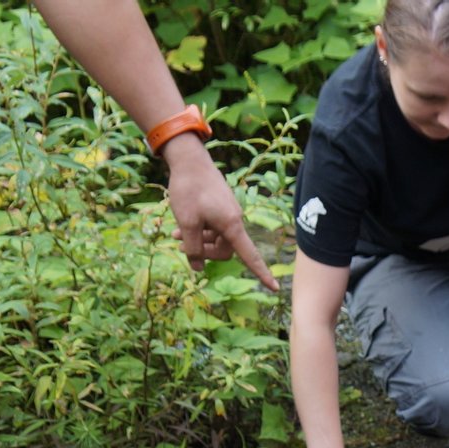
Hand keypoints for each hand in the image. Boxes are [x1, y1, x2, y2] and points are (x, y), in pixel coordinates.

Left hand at [162, 136, 277, 290]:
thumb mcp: (187, 223)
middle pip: (225, 249)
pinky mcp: (220, 207)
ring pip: (216, 238)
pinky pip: (213, 226)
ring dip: (197, 240)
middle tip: (180, 245)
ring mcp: (227, 213)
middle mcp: (234, 220)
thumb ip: (193, 248)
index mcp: (231, 225)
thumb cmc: (189, 190)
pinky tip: (182, 224)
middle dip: (204, 251)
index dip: (261, 273)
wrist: (189, 160)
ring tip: (174, 235)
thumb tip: (198, 268)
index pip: (249, 256)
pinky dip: (199, 229)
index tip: (274, 287)